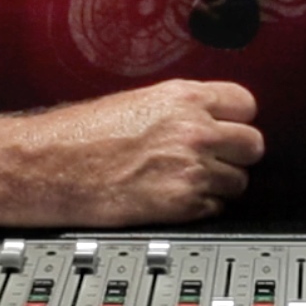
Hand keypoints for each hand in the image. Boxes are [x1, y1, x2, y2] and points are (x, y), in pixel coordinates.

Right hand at [28, 79, 263, 224]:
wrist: (52, 166)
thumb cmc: (83, 135)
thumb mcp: (139, 101)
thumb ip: (183, 109)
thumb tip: (211, 120)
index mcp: (184, 97)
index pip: (247, 104)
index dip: (238, 119)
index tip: (230, 128)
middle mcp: (194, 131)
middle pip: (253, 144)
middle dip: (237, 154)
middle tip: (217, 160)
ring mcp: (191, 169)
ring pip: (239, 181)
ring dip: (221, 184)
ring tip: (189, 181)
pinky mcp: (182, 203)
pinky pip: (216, 208)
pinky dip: (202, 208)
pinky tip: (176, 198)